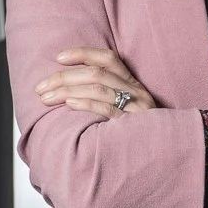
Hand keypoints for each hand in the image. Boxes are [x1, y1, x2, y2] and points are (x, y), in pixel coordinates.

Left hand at [37, 47, 157, 119]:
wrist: (167, 153)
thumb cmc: (140, 131)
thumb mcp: (128, 108)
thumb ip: (106, 95)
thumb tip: (70, 89)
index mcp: (133, 83)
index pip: (107, 58)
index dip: (82, 53)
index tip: (58, 57)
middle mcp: (135, 91)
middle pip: (96, 73)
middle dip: (63, 77)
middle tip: (40, 87)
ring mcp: (136, 108)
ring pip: (98, 88)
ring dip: (67, 91)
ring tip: (46, 98)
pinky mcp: (133, 126)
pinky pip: (108, 110)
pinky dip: (86, 104)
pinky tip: (69, 105)